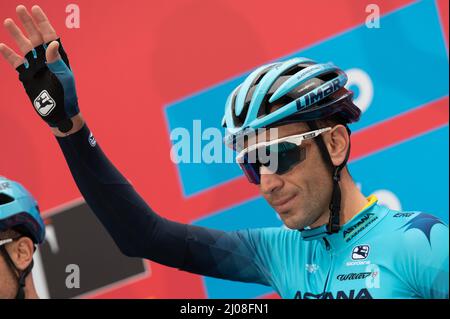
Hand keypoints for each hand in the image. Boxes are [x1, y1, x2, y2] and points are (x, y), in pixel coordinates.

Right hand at [0, 5, 83, 135]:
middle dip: (28, 22)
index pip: (50, 35)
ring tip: (8, 21)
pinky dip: (9, 54)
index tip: (35, 9)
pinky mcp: (27, 76)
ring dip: (16, 34)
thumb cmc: (65, 95)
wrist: (58, 112)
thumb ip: (56, 60)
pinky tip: (1, 45)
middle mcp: (46, 59)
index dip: (43, 22)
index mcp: (58, 57)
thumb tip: (51, 43)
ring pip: (25, 46)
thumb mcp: (63, 77)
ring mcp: (36, 66)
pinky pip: (16, 62)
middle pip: (36, 36)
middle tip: (19, 8)